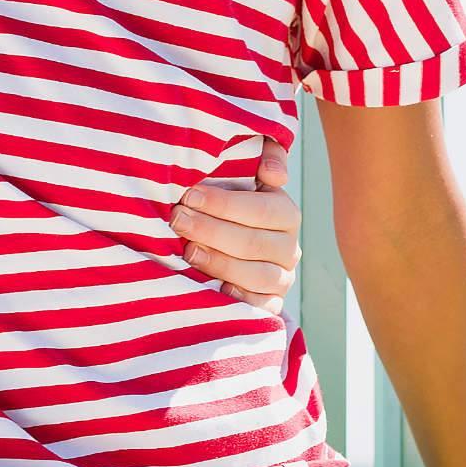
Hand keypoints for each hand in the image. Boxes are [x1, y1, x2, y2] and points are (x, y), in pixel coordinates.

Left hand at [174, 141, 301, 313]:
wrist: (230, 246)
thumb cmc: (229, 205)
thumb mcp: (245, 176)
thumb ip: (263, 158)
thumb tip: (273, 173)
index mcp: (286, 214)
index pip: (262, 209)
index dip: (224, 203)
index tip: (189, 195)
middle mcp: (288, 248)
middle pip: (254, 242)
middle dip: (210, 230)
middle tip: (177, 220)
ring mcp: (281, 279)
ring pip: (256, 276)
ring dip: (218, 262)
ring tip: (187, 250)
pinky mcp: (270, 305)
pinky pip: (259, 308)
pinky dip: (237, 298)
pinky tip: (210, 285)